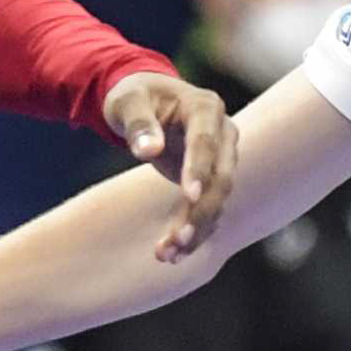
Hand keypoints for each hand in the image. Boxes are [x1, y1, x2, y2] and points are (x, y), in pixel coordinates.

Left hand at [103, 72, 241, 263]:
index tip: (188, 196)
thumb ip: (138, 123)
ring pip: (218, 199)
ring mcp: (222, 157)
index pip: (206, 142)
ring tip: (168, 254)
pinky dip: (194, 232)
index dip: (199, 168)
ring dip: (197, 229)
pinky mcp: (213, 178)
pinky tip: (172, 253)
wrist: (148, 100)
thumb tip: (148, 150)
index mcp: (205, 108)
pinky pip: (210, 208)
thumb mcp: (128, 101)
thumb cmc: (135, 96)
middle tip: (177, 238)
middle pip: (221, 177)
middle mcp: (222, 133)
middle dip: (201, 211)